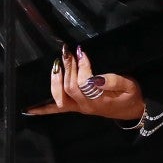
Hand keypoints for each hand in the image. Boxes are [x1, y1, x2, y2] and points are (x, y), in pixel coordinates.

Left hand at [26, 45, 144, 121]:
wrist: (133, 110)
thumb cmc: (131, 96)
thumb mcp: (130, 86)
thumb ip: (114, 81)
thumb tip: (96, 78)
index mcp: (100, 100)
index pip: (84, 84)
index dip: (81, 67)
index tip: (81, 52)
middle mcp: (86, 106)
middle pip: (70, 88)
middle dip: (68, 68)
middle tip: (68, 52)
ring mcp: (79, 108)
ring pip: (60, 97)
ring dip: (55, 80)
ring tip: (57, 64)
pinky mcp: (76, 108)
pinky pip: (57, 109)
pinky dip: (43, 109)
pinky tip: (29, 109)